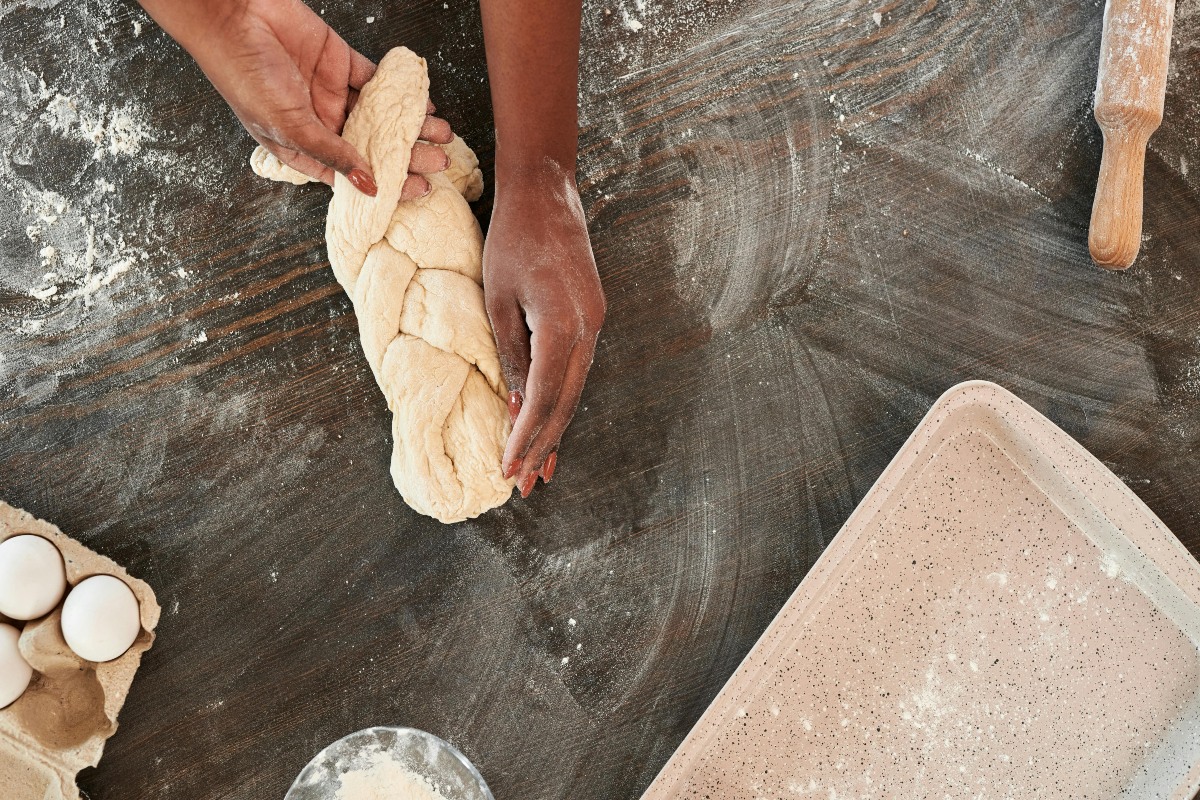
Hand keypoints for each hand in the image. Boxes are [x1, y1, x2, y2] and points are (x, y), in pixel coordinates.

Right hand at [139, 0, 452, 196]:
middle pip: (373, 147)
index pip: (350, 174)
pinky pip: (378, 82)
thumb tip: (368, 186)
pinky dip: (403, 93)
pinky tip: (425, 105)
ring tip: (443, 136)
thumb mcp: (289, 125)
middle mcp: (319, 123)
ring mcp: (331, 93)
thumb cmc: (244, 74)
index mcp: (301, 147)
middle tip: (440, 163)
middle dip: (408, 156)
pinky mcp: (340, 63)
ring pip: (381, 116)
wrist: (232, 15)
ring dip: (412, 127)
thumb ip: (331, 154)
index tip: (417, 190)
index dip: (385, 184)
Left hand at [485, 161, 605, 496]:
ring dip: (554, 428)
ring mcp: (595, 322)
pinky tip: (548, 421)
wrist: (547, 191)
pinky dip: (559, 398)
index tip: (509, 468)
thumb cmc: (512, 238)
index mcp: (563, 324)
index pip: (543, 396)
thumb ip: (509, 353)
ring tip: (538, 467)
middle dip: (544, 446)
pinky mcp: (592, 315)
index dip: (526, 436)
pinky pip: (576, 368)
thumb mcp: (497, 299)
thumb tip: (512, 405)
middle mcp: (588, 328)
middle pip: (566, 401)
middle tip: (525, 485)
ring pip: (574, 389)